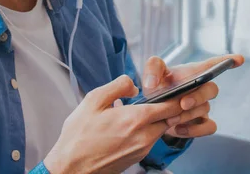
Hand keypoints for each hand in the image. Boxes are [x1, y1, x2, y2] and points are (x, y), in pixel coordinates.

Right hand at [43, 75, 183, 173]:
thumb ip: (118, 85)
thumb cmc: (79, 136)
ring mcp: (142, 149)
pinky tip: (129, 125)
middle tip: (157, 97)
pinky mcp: (137, 158)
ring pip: (160, 129)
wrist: (71, 168)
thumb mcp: (94, 100)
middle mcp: (144, 136)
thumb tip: (134, 85)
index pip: (172, 106)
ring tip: (137, 110)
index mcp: (136, 119)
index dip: (178, 96)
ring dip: (156, 119)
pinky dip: (147, 130)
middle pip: (170, 118)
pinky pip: (150, 139)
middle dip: (168, 107)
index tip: (178, 89)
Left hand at [142, 54, 244, 139]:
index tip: (239, 59)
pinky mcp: (201, 123)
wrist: (152, 113)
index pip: (213, 64)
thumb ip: (152, 69)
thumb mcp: (151, 75)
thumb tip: (154, 83)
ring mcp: (203, 106)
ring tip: (170, 118)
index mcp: (193, 73)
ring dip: (189, 114)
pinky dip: (194, 130)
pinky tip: (178, 129)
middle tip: (182, 104)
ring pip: (206, 109)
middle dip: (198, 97)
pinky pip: (209, 127)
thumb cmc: (157, 89)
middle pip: (212, 89)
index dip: (228, 60)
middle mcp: (201, 88)